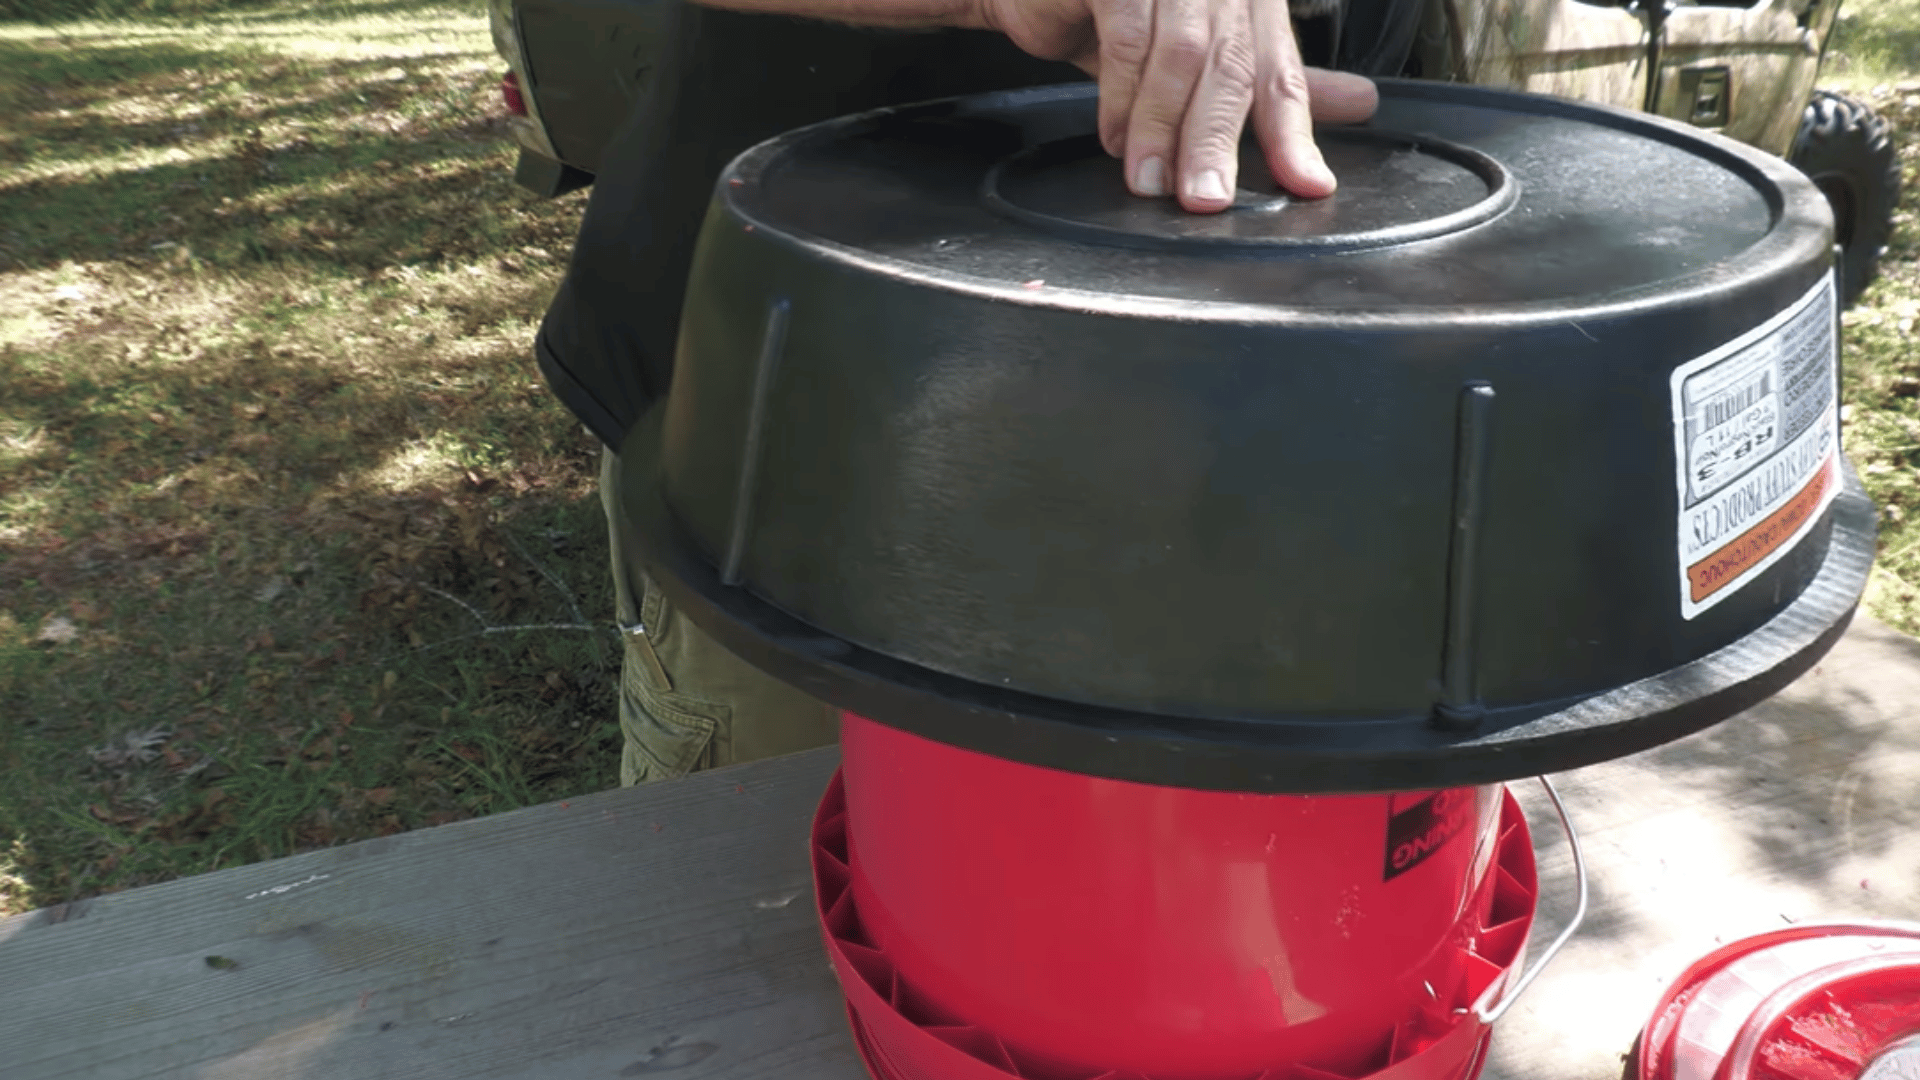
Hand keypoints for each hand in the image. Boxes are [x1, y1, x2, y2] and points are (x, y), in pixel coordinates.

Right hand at [973, 0, 1378, 211]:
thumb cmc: (1117, 17)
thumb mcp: (1196, 57)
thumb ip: (1267, 79)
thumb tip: (1357, 104)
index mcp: (1249, 2)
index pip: (1281, 73)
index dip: (1294, 134)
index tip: (1307, 185)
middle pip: (1233, 68)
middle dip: (1218, 143)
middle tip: (1204, 200)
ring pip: (1181, 59)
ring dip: (1162, 128)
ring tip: (1149, 180)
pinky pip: (1127, 41)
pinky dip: (1120, 96)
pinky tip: (1112, 133)